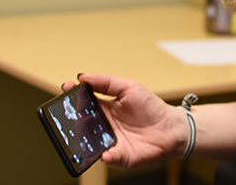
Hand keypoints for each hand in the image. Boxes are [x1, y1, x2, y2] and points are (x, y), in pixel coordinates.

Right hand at [62, 74, 187, 169]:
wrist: (170, 127)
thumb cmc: (150, 106)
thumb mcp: (129, 87)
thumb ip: (106, 82)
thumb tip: (82, 77)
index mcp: (103, 108)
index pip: (82, 103)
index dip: (72, 97)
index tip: (66, 89)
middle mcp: (102, 127)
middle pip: (80, 124)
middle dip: (71, 119)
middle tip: (67, 113)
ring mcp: (109, 143)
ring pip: (89, 143)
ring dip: (84, 140)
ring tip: (81, 132)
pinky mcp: (120, 157)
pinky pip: (109, 158)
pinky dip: (107, 157)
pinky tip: (106, 153)